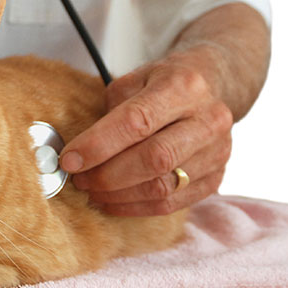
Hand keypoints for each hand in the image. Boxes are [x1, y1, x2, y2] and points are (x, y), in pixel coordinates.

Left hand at [60, 49, 232, 215]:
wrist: (213, 85)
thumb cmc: (162, 83)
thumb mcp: (134, 79)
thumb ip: (110, 111)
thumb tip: (79, 152)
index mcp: (183, 87)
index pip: (137, 122)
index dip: (98, 145)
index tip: (69, 159)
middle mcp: (209, 120)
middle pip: (154, 159)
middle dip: (107, 175)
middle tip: (79, 179)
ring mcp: (218, 152)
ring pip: (163, 186)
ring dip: (118, 195)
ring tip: (92, 191)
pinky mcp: (216, 177)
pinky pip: (172, 203)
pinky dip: (135, 207)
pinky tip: (112, 202)